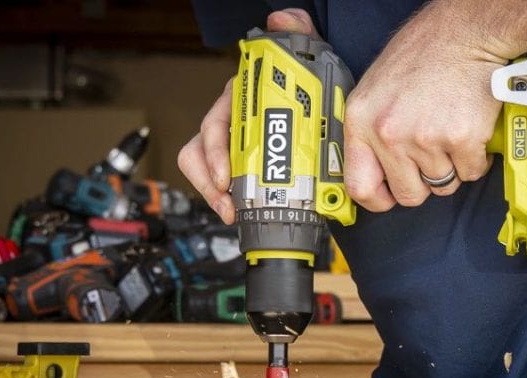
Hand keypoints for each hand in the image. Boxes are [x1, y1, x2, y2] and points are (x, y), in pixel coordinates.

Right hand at [177, 8, 320, 223]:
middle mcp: (233, 119)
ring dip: (214, 192)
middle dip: (212, 178)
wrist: (323, 113)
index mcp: (244, 98)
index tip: (225, 173)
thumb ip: (298, 36)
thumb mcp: (309, 63)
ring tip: (231, 209)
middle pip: (203, 149)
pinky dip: (225, 199)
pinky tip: (236, 211)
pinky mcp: (241, 164)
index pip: (217, 120)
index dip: (217, 149)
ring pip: (205, 167)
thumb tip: (284, 18)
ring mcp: (234, 142)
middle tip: (229, 198)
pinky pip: (221, 183)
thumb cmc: (310, 90)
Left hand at [343, 1, 506, 211]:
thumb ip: (369, 133)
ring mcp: (426, 138)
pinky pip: (471, 172)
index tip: (389, 196)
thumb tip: (373, 173)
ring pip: (443, 184)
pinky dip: (475, 158)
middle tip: (430, 156)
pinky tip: (469, 132)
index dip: (378, 199)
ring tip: (449, 133)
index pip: (359, 186)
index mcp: (362, 121)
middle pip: (408, 194)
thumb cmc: (423, 56)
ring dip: (451, 166)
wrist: (464, 34)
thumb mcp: (375, 91)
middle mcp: (389, 133)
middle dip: (423, 182)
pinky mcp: (462, 139)